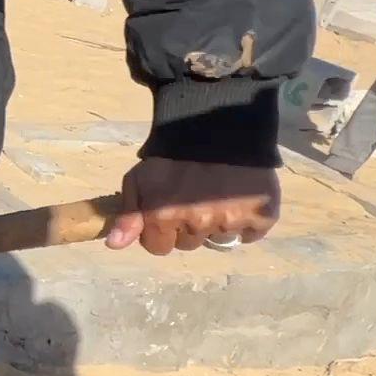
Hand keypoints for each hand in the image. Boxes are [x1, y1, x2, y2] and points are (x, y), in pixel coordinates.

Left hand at [105, 157, 279, 255]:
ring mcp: (230, 221)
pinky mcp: (260, 215)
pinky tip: (240, 198)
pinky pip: (250, 232)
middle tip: (193, 198)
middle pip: (188, 244)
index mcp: (164, 217)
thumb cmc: (171, 155)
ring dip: (215, 223)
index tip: (165, 214)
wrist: (218, 127)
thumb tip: (114, 245)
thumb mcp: (139, 179)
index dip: (159, 232)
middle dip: (186, 227)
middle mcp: (197, 224)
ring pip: (218, 238)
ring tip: (216, 194)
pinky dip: (246, 221)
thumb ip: (128, 214)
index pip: (158, 248)